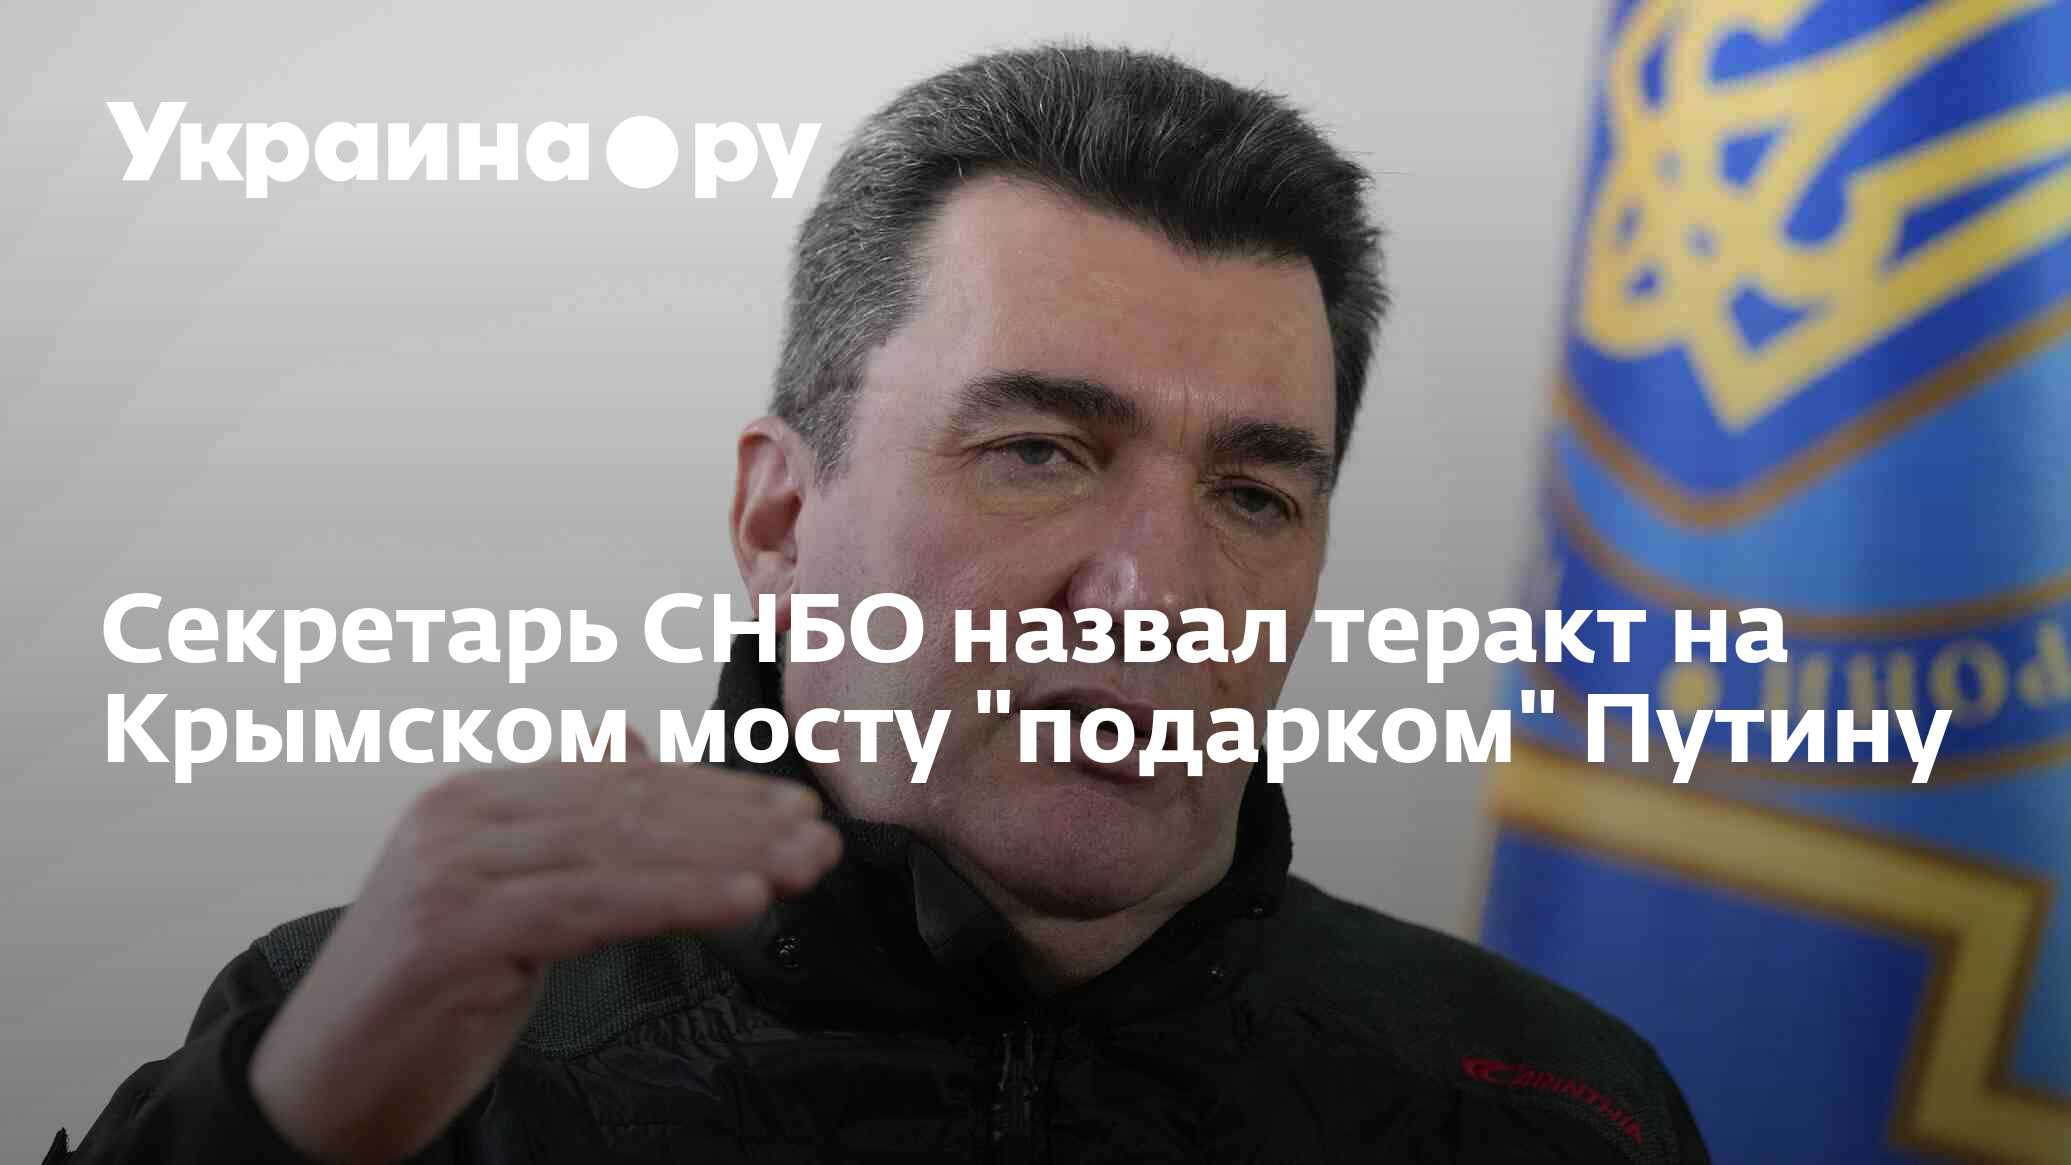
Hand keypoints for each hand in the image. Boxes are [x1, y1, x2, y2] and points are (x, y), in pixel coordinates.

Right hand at [248, 732, 838, 1163]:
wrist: (320, 1090)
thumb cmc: (422, 1002)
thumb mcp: (505, 900)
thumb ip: (565, 826)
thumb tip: (630, 746)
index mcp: (474, 798)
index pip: (619, 779)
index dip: (717, 791)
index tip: (796, 808)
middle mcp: (460, 816)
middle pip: (629, 805)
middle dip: (738, 822)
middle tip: (820, 838)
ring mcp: (453, 868)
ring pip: (622, 848)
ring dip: (729, 856)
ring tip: (803, 868)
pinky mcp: (457, 928)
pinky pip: (596, 904)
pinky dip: (679, 897)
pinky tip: (744, 900)